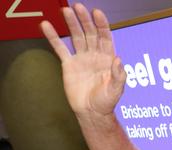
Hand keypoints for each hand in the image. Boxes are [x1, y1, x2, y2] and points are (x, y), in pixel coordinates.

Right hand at [40, 4, 125, 119]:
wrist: (92, 112)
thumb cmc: (107, 102)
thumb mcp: (116, 90)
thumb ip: (119, 75)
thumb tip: (119, 60)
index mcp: (108, 58)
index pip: (106, 37)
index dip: (102, 25)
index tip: (97, 13)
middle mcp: (95, 55)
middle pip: (90, 33)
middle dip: (85, 20)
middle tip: (79, 7)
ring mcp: (82, 58)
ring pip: (76, 37)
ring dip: (71, 24)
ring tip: (65, 10)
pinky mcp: (69, 64)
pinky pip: (60, 48)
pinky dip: (53, 37)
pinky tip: (46, 25)